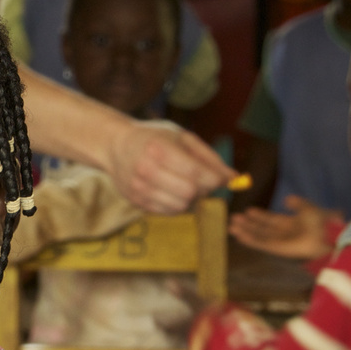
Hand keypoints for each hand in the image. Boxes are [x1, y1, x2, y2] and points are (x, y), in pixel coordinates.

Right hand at [105, 119, 232, 214]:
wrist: (116, 146)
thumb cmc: (155, 138)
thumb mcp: (182, 138)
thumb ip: (209, 158)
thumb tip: (234, 178)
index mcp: (159, 148)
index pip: (195, 172)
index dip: (214, 179)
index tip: (219, 178)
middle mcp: (146, 169)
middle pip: (189, 192)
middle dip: (202, 190)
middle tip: (201, 181)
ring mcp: (139, 188)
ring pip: (180, 206)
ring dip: (191, 199)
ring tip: (186, 185)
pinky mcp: (135, 201)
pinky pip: (168, 212)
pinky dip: (178, 204)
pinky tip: (173, 191)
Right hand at [228, 196, 339, 260]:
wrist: (328, 235)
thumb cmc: (321, 221)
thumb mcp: (308, 207)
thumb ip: (297, 204)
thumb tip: (286, 199)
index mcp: (292, 223)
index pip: (272, 220)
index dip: (260, 216)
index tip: (248, 211)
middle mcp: (285, 233)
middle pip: (263, 228)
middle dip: (249, 224)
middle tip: (234, 218)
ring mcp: (281, 242)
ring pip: (260, 236)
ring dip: (246, 231)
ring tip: (232, 226)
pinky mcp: (279, 249)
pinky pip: (262, 244)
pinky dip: (251, 240)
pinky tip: (240, 236)